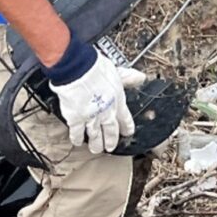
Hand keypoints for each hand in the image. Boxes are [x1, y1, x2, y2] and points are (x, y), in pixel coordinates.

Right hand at [46, 36, 145, 152]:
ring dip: (96, 144)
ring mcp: (91, 118)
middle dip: (111, 140)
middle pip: (110, 131)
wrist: (79, 70)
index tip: (127, 132)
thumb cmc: (96, 68)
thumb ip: (128, 77)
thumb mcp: (116, 71)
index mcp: (117, 100)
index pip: (125, 118)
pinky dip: (77, 138)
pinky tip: (78, 141)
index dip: (126, 126)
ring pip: (95, 136)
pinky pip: (77, 133)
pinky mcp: (76, 120)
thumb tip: (140, 78)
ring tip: (96, 149)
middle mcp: (106, 112)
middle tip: (111, 147)